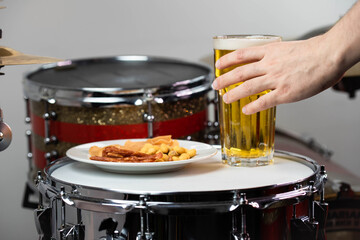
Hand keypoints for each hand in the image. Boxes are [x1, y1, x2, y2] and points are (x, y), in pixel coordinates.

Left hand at [212, 35, 344, 114]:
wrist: (328, 55)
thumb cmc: (313, 52)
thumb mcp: (287, 48)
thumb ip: (274, 57)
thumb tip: (265, 65)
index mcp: (270, 52)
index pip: (241, 55)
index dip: (227, 60)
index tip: (218, 65)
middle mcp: (269, 65)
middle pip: (240, 72)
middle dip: (224, 79)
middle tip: (215, 85)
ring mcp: (275, 79)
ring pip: (247, 87)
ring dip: (233, 94)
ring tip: (225, 98)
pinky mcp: (284, 93)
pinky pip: (264, 102)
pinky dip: (252, 106)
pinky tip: (245, 110)